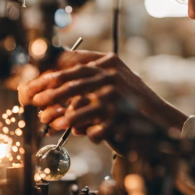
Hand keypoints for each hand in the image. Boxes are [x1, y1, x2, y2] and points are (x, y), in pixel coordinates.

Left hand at [18, 50, 187, 144]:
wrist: (161, 120)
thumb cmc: (133, 102)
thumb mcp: (114, 81)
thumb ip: (89, 80)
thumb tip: (52, 89)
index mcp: (110, 62)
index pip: (73, 62)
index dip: (50, 73)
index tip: (34, 83)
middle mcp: (113, 75)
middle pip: (72, 81)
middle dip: (48, 92)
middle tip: (33, 101)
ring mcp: (117, 95)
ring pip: (79, 104)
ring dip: (61, 115)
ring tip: (49, 122)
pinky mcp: (120, 116)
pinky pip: (93, 125)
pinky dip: (83, 131)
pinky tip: (79, 133)